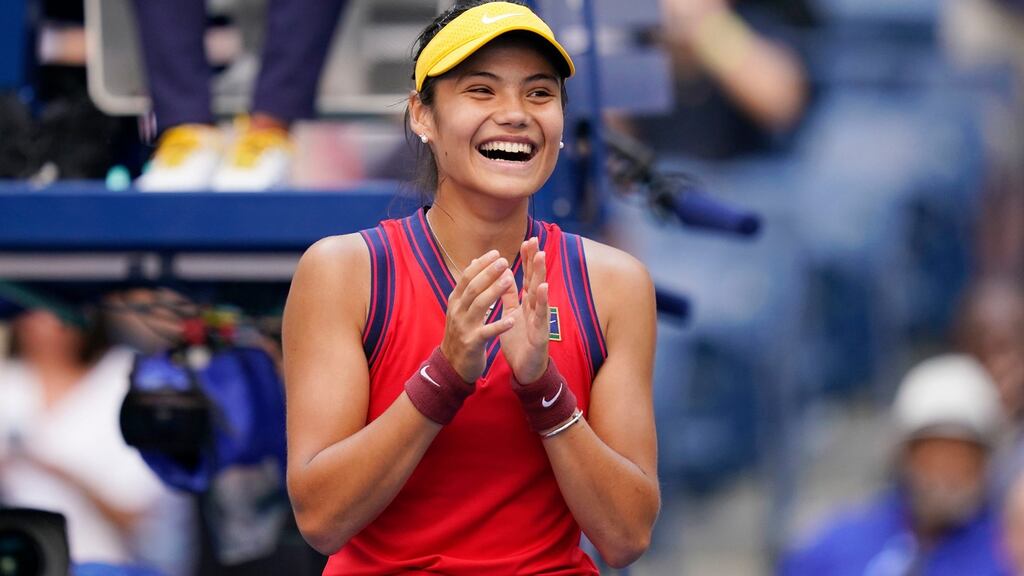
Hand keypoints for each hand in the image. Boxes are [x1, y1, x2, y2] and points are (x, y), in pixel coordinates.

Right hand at [441, 250, 516, 381]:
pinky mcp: (472, 343)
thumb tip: (474, 261)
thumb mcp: (460, 308)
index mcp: (456, 301)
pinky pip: (487, 332)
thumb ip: (468, 286)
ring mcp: (464, 327)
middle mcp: (457, 311)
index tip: (496, 253)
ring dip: (495, 291)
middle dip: (489, 273)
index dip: (481, 264)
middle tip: (505, 261)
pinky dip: (499, 326)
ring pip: (479, 305)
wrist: (452, 365)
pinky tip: (512, 320)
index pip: (467, 277)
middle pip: (474, 287)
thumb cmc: (461, 333)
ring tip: (509, 279)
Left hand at [499, 238, 549, 383]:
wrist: (525, 369)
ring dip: (540, 274)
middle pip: (535, 280)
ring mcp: (540, 319)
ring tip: (540, 256)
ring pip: (540, 294)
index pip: (527, 277)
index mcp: (527, 303)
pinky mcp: (541, 334)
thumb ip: (510, 296)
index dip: (526, 259)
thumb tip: (505, 275)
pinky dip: (542, 302)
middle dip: (534, 260)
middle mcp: (535, 308)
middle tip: (534, 240)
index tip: (526, 240)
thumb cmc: (520, 341)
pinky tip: (542, 288)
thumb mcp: (512, 314)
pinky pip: (541, 316)